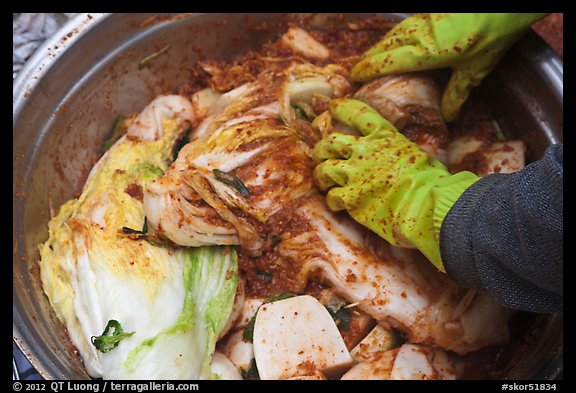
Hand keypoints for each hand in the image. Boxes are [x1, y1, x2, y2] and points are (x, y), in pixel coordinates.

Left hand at [313, 99, 478, 269]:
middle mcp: (364, 151)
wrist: (426, 204)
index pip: (357, 114)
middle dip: (322, 148)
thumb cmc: (431, 181)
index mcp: (384, 136)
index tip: (332, 106)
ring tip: (323, 181)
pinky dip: (332, 200)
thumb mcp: (418, 153)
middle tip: (322, 154)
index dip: (342, 108)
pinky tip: (337, 204)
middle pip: (331, 142)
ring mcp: (354, 174)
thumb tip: (398, 155)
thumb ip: (398, 151)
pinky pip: (331, 197)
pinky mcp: (350, 198)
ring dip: (321, 175)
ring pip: (324, 169)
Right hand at [351, 13, 546, 120]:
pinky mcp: (430, 11)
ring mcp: (423, 19)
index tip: (354, 76)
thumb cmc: (491, 36)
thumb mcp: (474, 71)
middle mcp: (417, 34)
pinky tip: (398, 40)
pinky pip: (405, 26)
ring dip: (380, 46)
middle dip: (369, 58)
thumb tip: (448, 115)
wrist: (504, 4)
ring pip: (393, 34)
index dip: (368, 69)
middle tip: (358, 69)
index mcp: (424, 52)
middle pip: (384, 46)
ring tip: (373, 56)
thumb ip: (457, 93)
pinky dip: (395, 36)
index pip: (387, 62)